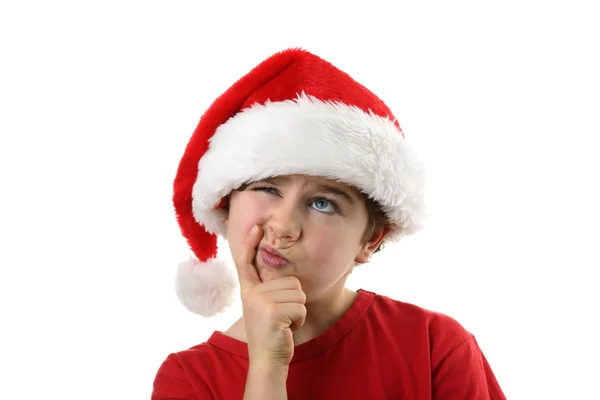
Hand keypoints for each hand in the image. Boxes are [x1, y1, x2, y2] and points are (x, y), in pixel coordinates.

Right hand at [234, 224, 306, 366]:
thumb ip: (267, 289)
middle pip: (290, 281)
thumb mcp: (264, 307)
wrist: (267, 360)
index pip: (247, 261)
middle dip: (293, 301)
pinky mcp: (272, 311)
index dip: (250, 243)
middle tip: (281, 318)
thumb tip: (283, 275)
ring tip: (283, 323)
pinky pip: (300, 307)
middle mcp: (251, 293)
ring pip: (298, 294)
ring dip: (297, 311)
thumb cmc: (272, 333)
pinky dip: (299, 320)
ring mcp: (260, 301)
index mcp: (248, 290)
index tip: (257, 226)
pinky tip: (287, 329)